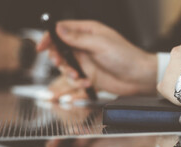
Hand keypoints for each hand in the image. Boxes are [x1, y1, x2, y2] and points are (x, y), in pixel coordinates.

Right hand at [37, 20, 157, 96]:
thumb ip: (78, 38)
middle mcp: (84, 45)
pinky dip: (78, 82)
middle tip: (61, 63)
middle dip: (57, 58)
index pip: (62, 30)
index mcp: (88, 31)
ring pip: (65, 66)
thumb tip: (59, 29)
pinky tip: (88, 83)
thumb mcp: (100, 44)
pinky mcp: (88, 75)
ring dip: (68, 73)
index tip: (42, 46)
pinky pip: (74, 79)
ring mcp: (86, 61)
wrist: (138, 78)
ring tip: (78, 76)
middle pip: (59, 49)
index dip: (49, 37)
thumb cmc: (126, 57)